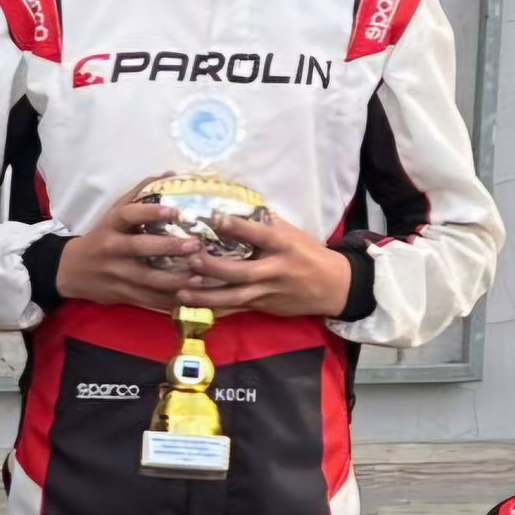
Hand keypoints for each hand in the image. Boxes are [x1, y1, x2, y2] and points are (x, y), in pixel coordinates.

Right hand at [54, 187, 200, 312]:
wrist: (70, 270)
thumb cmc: (101, 237)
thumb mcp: (114, 213)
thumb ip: (140, 194)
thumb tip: (171, 175)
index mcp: (111, 225)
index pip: (128, 215)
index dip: (150, 212)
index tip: (174, 211)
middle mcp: (112, 249)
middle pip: (140, 248)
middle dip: (169, 247)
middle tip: (196, 245)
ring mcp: (117, 274)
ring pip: (147, 279)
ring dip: (174, 279)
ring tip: (199, 276)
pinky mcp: (122, 294)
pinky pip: (148, 299)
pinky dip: (169, 301)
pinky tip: (189, 298)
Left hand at [181, 212, 354, 320]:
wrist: (333, 286)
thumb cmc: (308, 253)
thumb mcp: (292, 233)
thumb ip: (264, 222)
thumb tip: (233, 204)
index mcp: (283, 246)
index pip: (259, 234)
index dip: (236, 226)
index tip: (213, 218)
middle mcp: (274, 270)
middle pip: (241, 271)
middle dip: (214, 267)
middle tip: (190, 258)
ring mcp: (267, 292)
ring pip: (234, 297)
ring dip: (206, 296)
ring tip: (181, 291)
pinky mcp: (263, 306)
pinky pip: (235, 310)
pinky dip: (214, 310)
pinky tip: (192, 308)